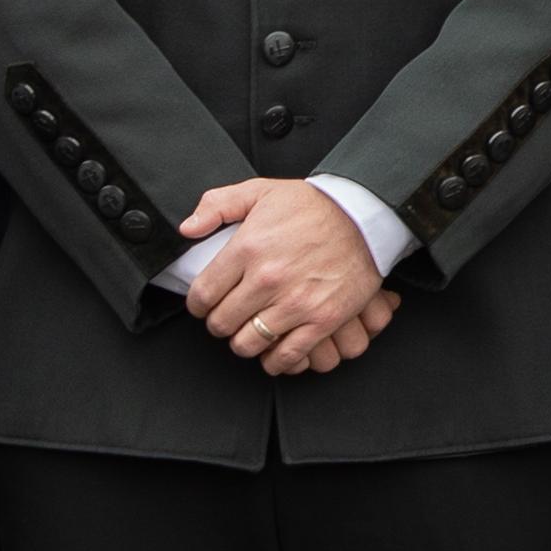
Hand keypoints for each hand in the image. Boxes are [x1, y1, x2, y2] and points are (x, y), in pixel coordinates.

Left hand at [181, 179, 386, 369]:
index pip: (202, 294)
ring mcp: (295, 302)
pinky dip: (275, 360)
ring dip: (244, 341)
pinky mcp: (322, 319)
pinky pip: (285, 356)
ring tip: (250, 330)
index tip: (204, 304)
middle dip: (220, 322)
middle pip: (221, 323)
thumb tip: (187, 228)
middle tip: (229, 315)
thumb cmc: (313, 205)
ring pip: (247, 344)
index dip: (197, 304)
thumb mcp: (260, 191)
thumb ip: (217, 205)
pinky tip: (273, 348)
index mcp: (248, 247)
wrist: (363, 216)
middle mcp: (268, 278)